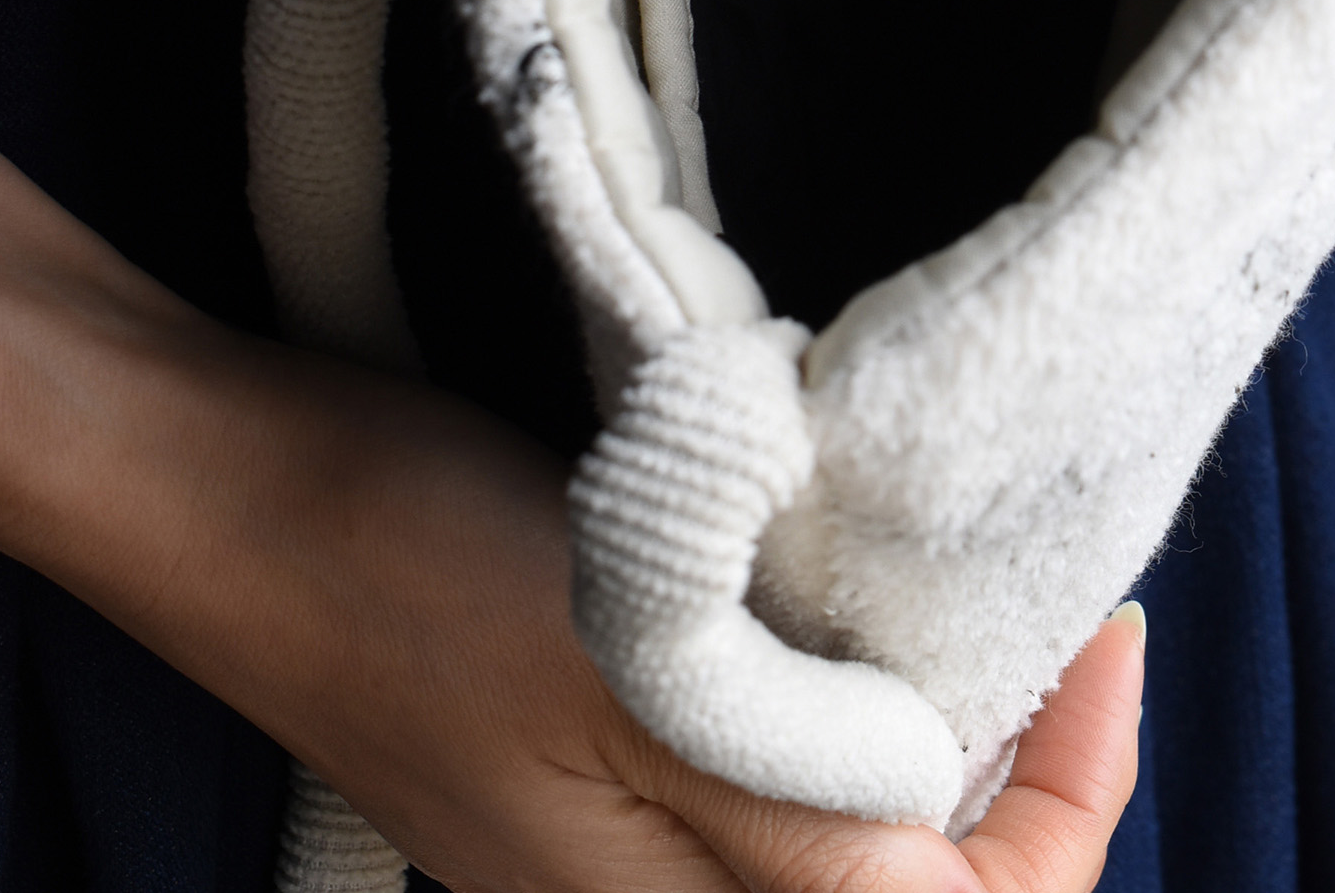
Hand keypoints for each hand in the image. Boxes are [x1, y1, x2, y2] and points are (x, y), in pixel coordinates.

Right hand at [0, 143, 1143, 892]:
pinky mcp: (596, 753)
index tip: (1103, 629)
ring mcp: (619, 831)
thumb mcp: (629, 676)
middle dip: (1023, 777)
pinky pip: (770, 769)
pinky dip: (847, 696)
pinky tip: (847, 597)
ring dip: (938, 733)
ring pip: (843, 830)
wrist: (231, 482)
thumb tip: (967, 888)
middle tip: (1063, 612)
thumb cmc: (411, 564)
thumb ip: (800, 820)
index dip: (1072, 801)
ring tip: (977, 602)